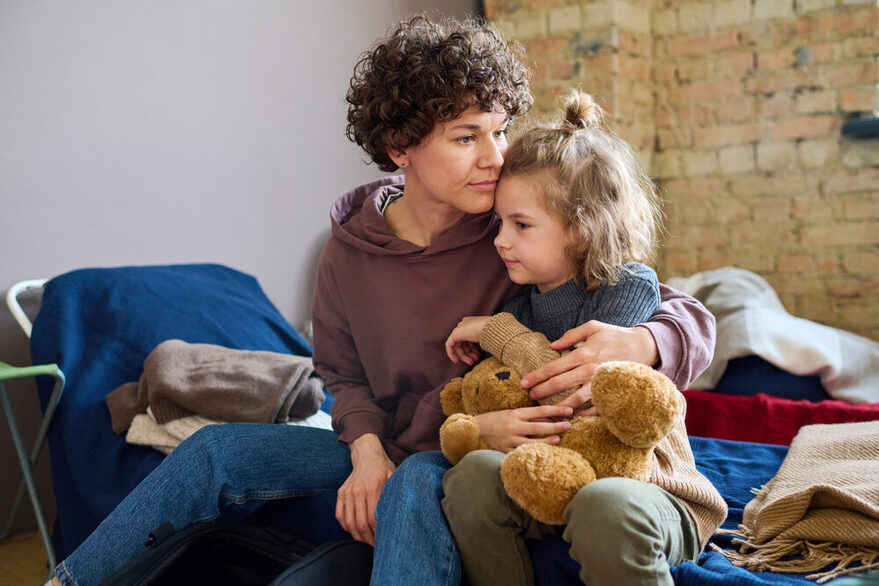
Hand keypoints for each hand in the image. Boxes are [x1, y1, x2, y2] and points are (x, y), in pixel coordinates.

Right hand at [336, 433, 395, 544]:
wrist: (366, 454)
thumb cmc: (383, 467)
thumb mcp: (393, 477)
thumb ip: (393, 494)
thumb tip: (399, 515)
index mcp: (372, 488)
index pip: (372, 518)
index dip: (377, 532)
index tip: (383, 539)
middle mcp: (357, 491)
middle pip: (359, 523)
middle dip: (368, 538)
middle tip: (375, 545)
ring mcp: (347, 492)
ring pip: (348, 522)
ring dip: (357, 535)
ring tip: (365, 541)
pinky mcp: (340, 493)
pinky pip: (339, 515)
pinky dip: (346, 526)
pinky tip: (354, 531)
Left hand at [445, 316, 490, 364]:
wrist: (492, 329)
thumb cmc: (494, 333)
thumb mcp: (489, 337)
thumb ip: (482, 341)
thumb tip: (483, 347)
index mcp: (473, 323)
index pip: (470, 338)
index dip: (473, 349)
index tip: (478, 356)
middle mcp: (465, 324)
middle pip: (464, 342)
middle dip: (469, 353)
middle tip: (475, 360)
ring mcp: (460, 328)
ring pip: (458, 345)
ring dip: (464, 355)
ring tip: (471, 362)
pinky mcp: (455, 333)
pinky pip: (450, 345)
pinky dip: (451, 353)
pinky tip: (456, 361)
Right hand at [475, 405, 573, 452]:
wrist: (477, 428)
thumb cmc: (497, 418)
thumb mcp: (513, 413)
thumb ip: (530, 416)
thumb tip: (550, 419)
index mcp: (516, 413)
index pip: (540, 410)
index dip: (556, 410)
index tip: (569, 411)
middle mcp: (514, 426)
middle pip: (539, 427)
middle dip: (556, 426)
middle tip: (568, 425)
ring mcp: (510, 439)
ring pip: (532, 442)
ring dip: (547, 441)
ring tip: (558, 439)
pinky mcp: (506, 450)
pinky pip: (522, 453)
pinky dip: (532, 453)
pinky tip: (542, 454)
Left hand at [520, 321, 657, 404]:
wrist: (644, 346)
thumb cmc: (616, 335)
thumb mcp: (592, 327)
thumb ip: (571, 335)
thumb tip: (552, 346)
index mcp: (583, 353)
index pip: (553, 367)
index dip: (537, 376)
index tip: (524, 383)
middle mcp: (590, 369)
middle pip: (560, 384)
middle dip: (541, 391)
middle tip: (529, 396)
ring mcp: (601, 382)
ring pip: (575, 399)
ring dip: (559, 406)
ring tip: (546, 411)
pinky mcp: (612, 391)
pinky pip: (596, 408)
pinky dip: (583, 414)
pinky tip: (571, 415)